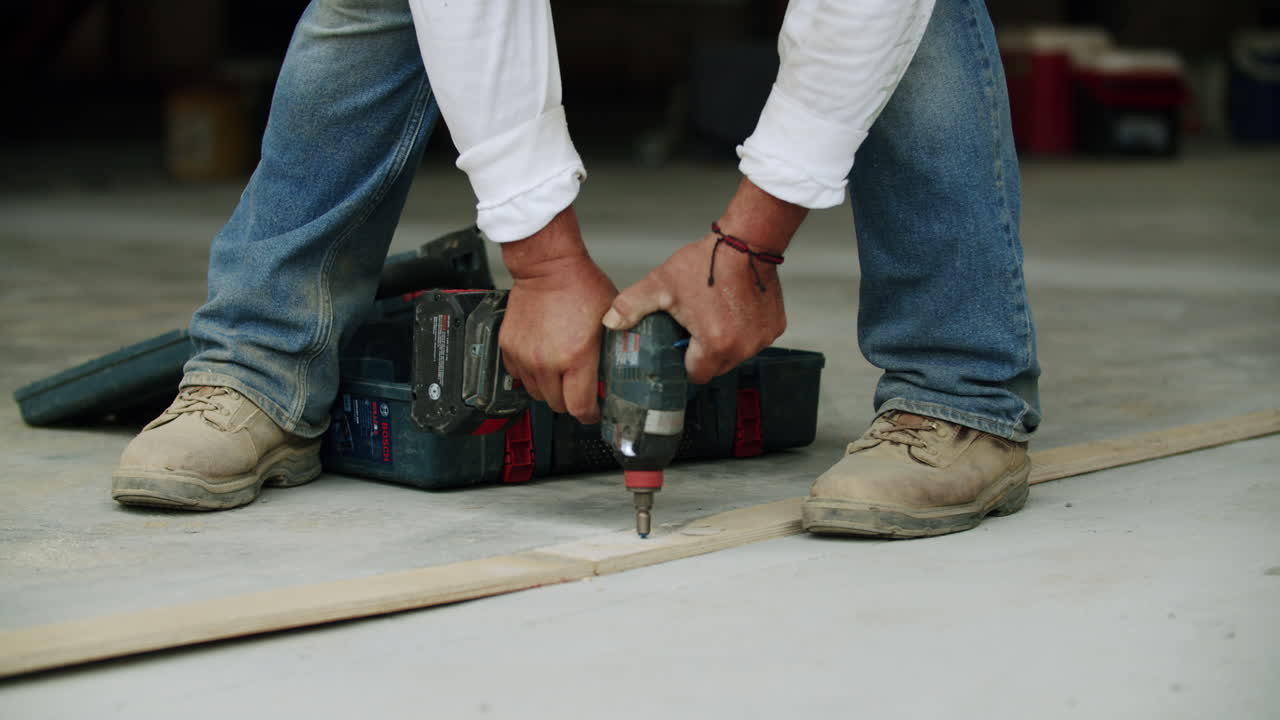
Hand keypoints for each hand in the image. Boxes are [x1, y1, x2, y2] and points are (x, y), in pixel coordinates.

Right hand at [500, 207, 615, 423]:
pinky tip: (543, 363)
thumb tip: (616, 375)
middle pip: (557, 405)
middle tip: (579, 390)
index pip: (580, 407)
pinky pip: (518, 377)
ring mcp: (525, 356)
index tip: (594, 412)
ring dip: (550, 389)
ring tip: (561, 375)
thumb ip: (612, 352)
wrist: (547, 266)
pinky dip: (531, 375)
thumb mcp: (610, 322)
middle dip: (571, 401)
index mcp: (576, 356)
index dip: (590, 415)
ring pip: (536, 394)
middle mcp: (547, 361)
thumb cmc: (580, 286)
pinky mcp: (509, 348)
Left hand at [602, 178, 806, 383]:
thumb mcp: (661, 285)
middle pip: (716, 367)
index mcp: (715, 345)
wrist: (746, 241)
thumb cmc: (707, 262)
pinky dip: (743, 331)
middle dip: (703, 353)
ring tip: (713, 316)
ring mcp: (762, 338)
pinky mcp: (774, 327)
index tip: (680, 346)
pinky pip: (753, 340)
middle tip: (694, 327)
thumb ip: (631, 306)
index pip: (695, 374)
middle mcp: (743, 347)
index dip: (684, 362)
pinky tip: (732, 311)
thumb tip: (609, 322)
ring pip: (736, 354)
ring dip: (724, 343)